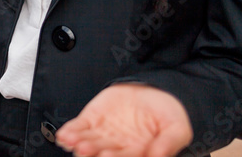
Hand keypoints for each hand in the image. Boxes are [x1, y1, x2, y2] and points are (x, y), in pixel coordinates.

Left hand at [56, 84, 191, 156]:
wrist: (154, 91)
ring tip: (73, 142)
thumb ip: (168, 143)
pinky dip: (70, 131)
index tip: (107, 156)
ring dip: (79, 144)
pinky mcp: (92, 119)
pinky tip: (64, 135)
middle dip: (93, 152)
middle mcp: (119, 147)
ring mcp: (104, 134)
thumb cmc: (168, 113)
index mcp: (139, 152)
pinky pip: (79, 127)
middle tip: (85, 150)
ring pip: (88, 142)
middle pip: (103, 152)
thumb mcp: (176, 128)